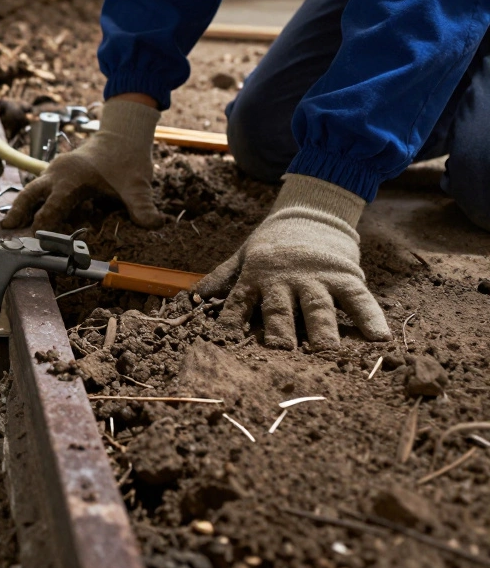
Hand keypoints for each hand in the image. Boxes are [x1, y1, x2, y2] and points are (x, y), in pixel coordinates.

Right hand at [3, 98, 163, 229]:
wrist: (123, 134)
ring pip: (32, 190)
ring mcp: (55, 171)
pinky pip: (42, 189)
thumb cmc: (128, 159)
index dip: (45, 224)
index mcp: (74, 178)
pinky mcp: (57, 173)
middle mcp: (59, 173)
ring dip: (22, 207)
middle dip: (19, 211)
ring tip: (10, 224)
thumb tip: (155, 223)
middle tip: (7, 227)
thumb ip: (142, 206)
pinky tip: (32, 217)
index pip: (54, 206)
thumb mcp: (137, 185)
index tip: (37, 240)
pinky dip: (36, 202)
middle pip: (31, 194)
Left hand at [195, 174, 391, 348]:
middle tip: (282, 353)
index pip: (239, 302)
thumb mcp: (243, 257)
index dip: (231, 322)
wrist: (310, 215)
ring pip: (319, 308)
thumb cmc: (271, 246)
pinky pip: (359, 299)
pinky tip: (379, 339)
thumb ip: (221, 278)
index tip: (225, 343)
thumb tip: (189, 298)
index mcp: (256, 277)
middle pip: (281, 309)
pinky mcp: (346, 277)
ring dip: (323, 331)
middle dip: (280, 332)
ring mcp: (317, 279)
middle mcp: (285, 280)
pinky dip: (370, 317)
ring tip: (328, 353)